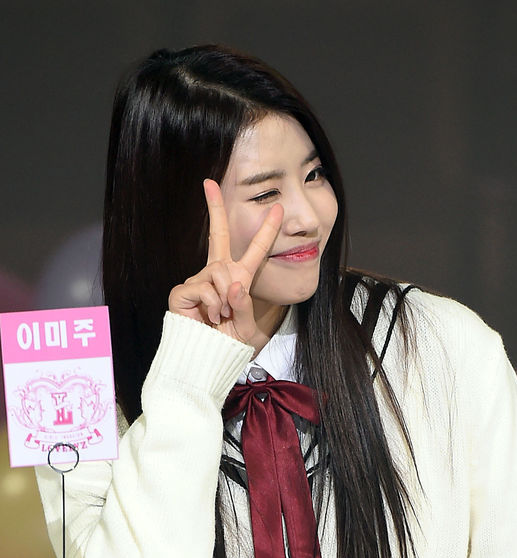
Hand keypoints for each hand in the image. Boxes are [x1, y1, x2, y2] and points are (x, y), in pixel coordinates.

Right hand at [168, 179, 282, 343]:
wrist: (207, 360)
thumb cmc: (227, 344)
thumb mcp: (246, 325)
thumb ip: (244, 304)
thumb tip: (233, 283)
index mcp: (238, 279)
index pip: (255, 251)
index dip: (267, 230)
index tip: (277, 208)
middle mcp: (217, 275)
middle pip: (217, 235)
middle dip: (214, 208)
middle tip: (208, 183)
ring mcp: (199, 281)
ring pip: (219, 271)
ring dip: (225, 297)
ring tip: (221, 315)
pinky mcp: (182, 291)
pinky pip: (205, 288)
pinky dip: (212, 305)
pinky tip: (209, 317)